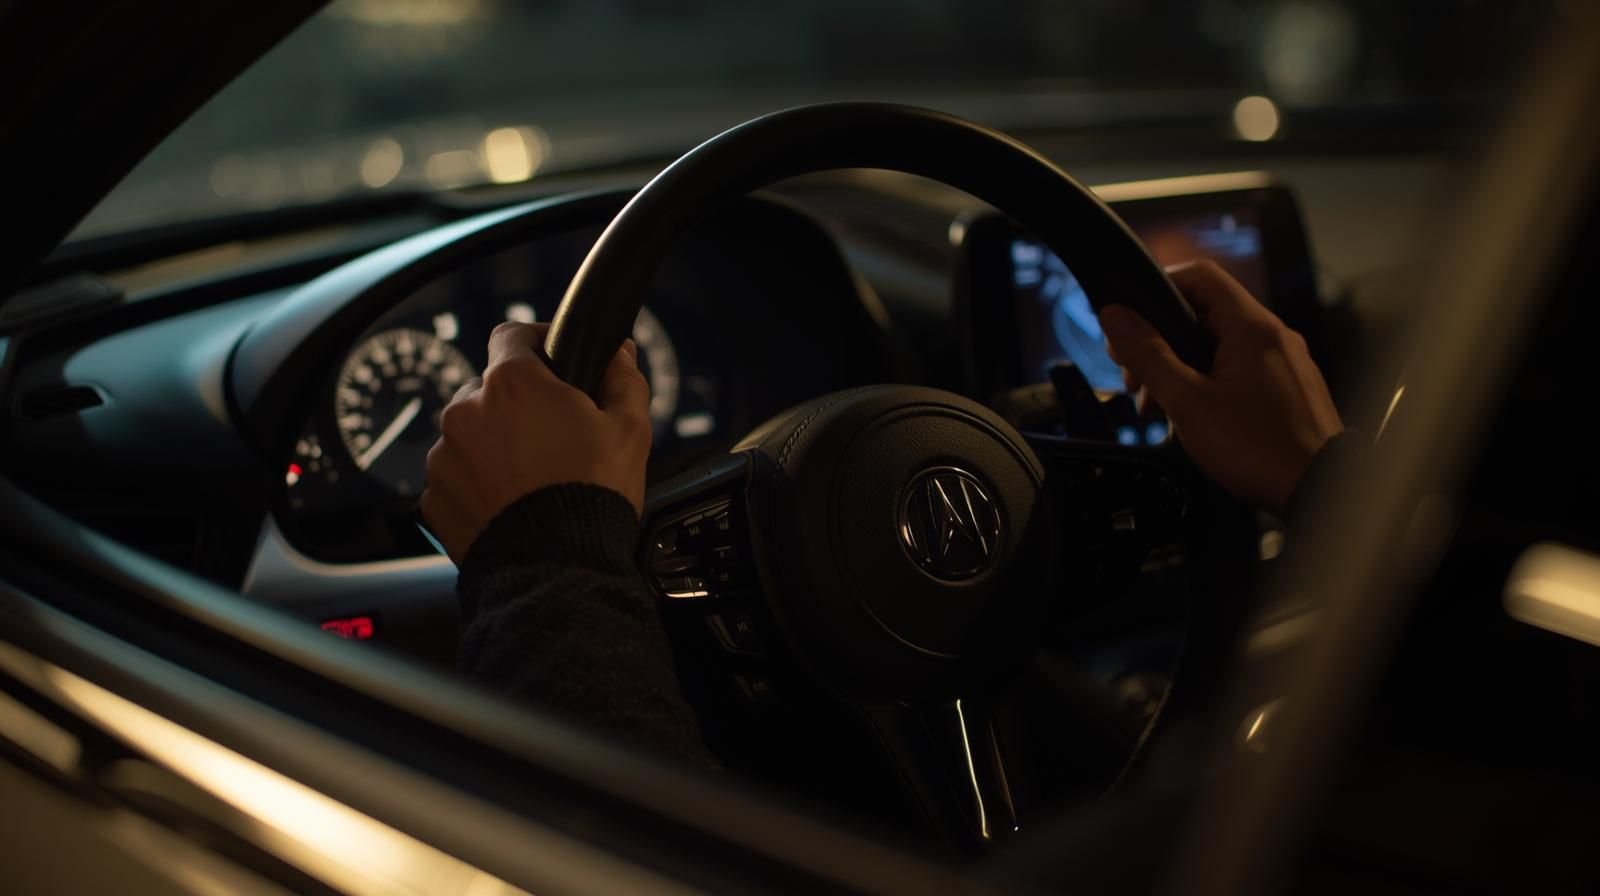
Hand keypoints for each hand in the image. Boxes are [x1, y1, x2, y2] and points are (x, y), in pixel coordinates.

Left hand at [421, 322, 651, 564]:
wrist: (556, 568)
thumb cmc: (592, 494)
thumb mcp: (629, 430)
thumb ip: (623, 379)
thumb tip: (620, 352)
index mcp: (512, 384)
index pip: (512, 334)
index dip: (536, 341)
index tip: (553, 358)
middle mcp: (466, 411)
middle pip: (489, 389)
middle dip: (517, 405)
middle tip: (553, 435)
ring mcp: (444, 456)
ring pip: (469, 434)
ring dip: (494, 445)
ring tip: (531, 478)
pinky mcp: (434, 497)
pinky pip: (456, 477)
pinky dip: (477, 484)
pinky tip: (510, 503)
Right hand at [1100, 260, 1342, 514]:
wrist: (1320, 490)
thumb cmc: (1255, 446)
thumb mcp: (1187, 401)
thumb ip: (1148, 354)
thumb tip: (1114, 316)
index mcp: (1250, 326)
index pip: (1200, 275)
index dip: (1159, 286)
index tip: (1131, 318)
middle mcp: (1274, 335)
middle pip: (1207, 314)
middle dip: (1163, 340)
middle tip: (1136, 377)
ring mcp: (1287, 361)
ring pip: (1222, 346)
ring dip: (1183, 367)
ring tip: (1160, 407)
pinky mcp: (1291, 388)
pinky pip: (1243, 369)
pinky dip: (1211, 382)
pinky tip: (1195, 417)